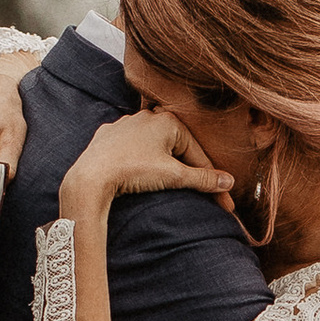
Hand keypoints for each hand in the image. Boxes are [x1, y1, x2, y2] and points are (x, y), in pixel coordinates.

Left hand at [60, 108, 235, 222]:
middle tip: (200, 196)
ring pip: (154, 147)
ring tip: (169, 185)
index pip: (198, 154)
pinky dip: (139, 161)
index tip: (223, 204)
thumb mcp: (174, 177)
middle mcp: (147, 116)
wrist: (91, 176)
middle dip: (189, 172)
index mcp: (168, 121)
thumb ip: (203, 179)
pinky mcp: (107, 136)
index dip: (212, 181)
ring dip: (164, 165)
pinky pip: (130, 149)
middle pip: (177, 149)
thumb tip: (228, 181)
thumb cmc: (133, 171)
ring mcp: (125, 125)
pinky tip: (140, 173)